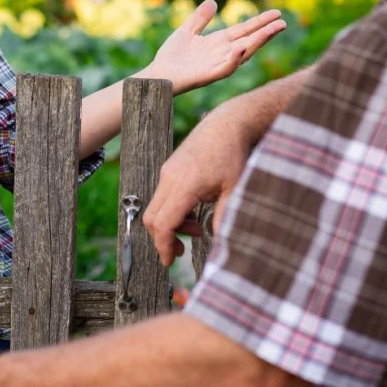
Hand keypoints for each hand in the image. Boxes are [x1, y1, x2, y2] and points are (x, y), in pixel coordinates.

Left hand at [142, 0, 285, 94]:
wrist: (157, 75)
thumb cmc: (171, 57)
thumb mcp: (187, 31)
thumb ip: (200, 19)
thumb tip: (212, 1)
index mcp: (219, 43)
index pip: (244, 31)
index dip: (260, 22)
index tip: (277, 13)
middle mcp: (222, 54)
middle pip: (249, 41)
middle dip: (266, 33)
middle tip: (282, 23)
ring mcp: (217, 65)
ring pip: (242, 54)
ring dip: (257, 43)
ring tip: (270, 31)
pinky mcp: (208, 76)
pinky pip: (225, 68)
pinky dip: (234, 59)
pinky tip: (240, 47)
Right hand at [143, 105, 253, 265]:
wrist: (226, 124)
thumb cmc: (232, 154)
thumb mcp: (234, 188)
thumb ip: (225, 215)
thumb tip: (220, 242)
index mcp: (184, 185)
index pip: (164, 222)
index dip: (164, 246)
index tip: (169, 262)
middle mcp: (169, 178)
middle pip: (152, 218)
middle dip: (163, 240)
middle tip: (182, 252)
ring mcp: (167, 173)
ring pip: (155, 208)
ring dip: (170, 225)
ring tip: (196, 229)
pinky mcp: (169, 171)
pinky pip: (162, 197)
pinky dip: (172, 211)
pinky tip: (193, 212)